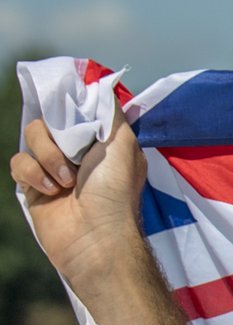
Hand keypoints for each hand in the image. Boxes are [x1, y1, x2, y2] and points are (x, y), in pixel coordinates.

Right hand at [8, 102, 147, 290]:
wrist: (95, 237)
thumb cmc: (114, 192)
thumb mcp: (123, 145)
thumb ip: (110, 113)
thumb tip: (102, 87)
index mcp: (101, 141)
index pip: (75, 109)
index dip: (70, 107)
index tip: (71, 111)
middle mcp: (77, 152)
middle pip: (49, 118)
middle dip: (59, 136)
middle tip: (76, 159)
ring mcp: (53, 167)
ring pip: (31, 137)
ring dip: (48, 157)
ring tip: (67, 182)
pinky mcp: (33, 185)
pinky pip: (18, 162)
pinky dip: (33, 174)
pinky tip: (52, 191)